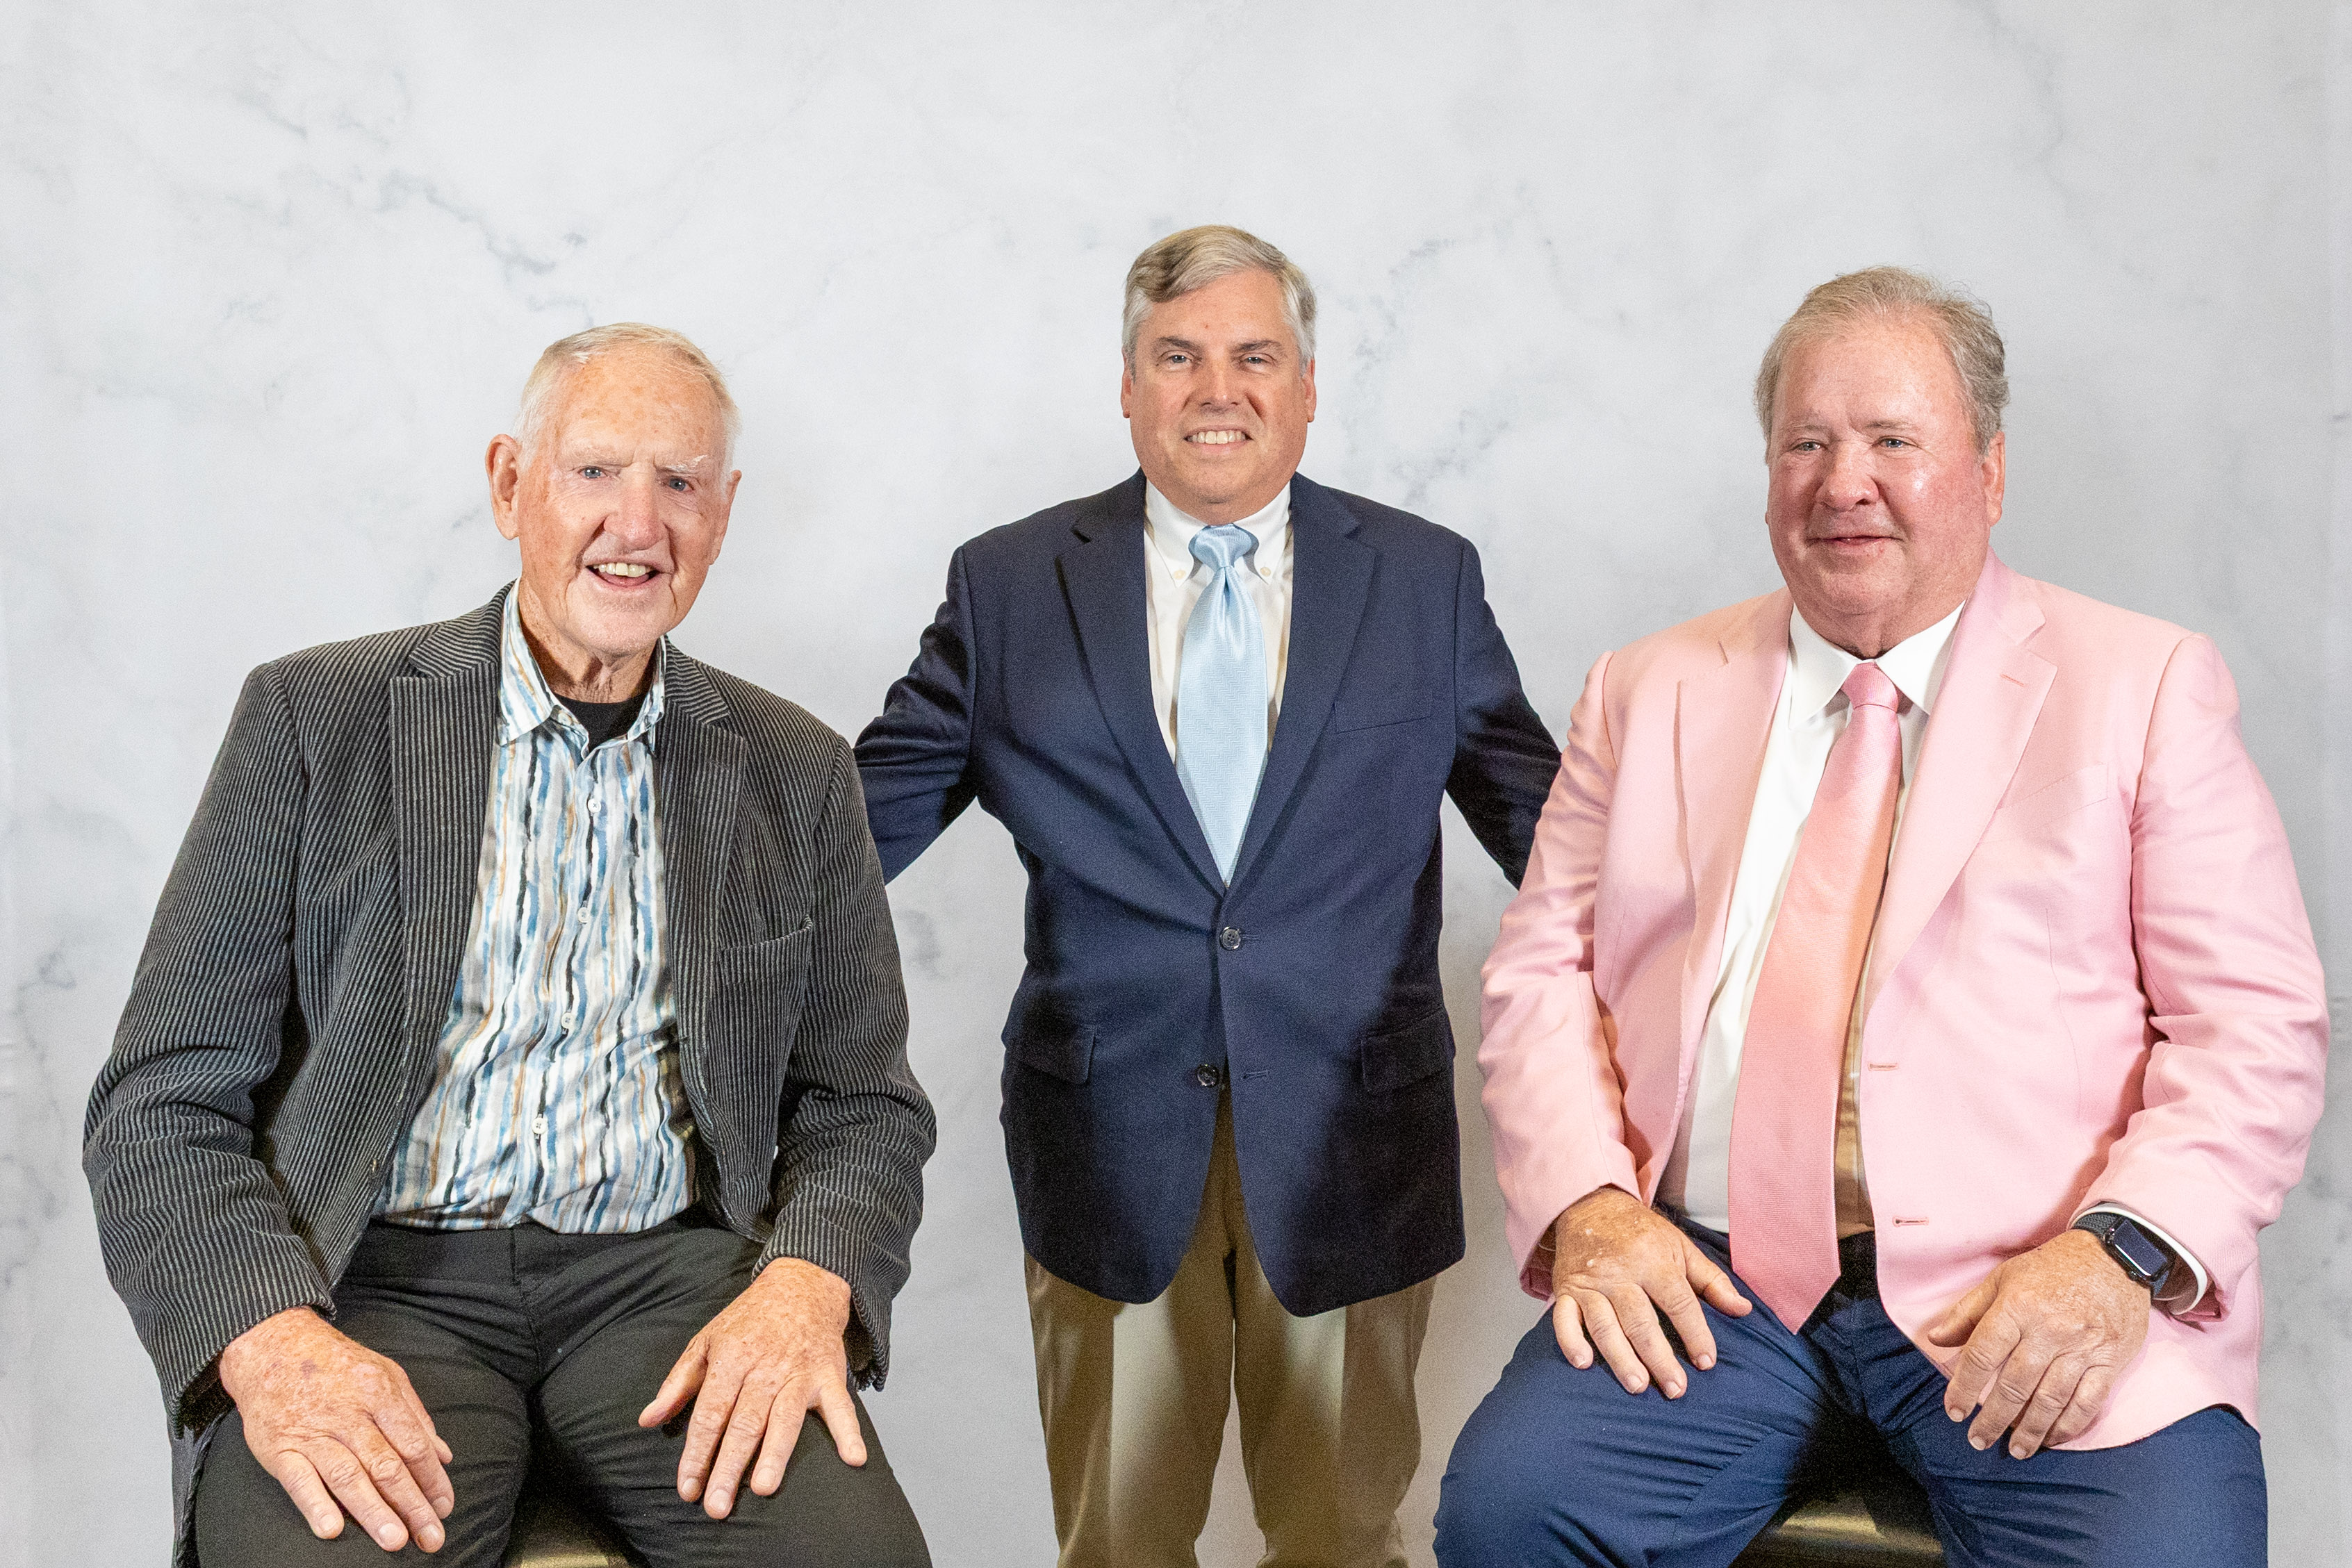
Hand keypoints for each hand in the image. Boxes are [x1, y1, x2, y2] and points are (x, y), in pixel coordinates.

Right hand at [217, 1307, 453, 1551]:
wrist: (273, 1346)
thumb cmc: (335, 1364)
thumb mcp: (386, 1373)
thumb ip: (416, 1415)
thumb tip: (443, 1455)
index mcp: (379, 1394)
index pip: (413, 1444)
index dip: (432, 1478)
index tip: (444, 1507)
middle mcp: (348, 1414)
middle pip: (386, 1465)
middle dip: (412, 1504)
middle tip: (431, 1537)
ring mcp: (312, 1432)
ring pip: (348, 1476)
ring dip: (373, 1511)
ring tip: (395, 1540)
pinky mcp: (280, 1448)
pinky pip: (299, 1480)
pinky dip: (316, 1505)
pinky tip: (332, 1529)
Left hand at [638, 1258, 863, 1517]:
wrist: (802, 1285)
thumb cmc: (749, 1319)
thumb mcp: (705, 1341)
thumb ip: (678, 1383)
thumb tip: (647, 1420)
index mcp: (730, 1359)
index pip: (709, 1414)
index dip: (697, 1453)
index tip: (687, 1489)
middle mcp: (765, 1369)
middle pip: (744, 1423)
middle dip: (729, 1467)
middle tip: (716, 1507)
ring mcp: (800, 1373)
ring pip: (785, 1418)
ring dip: (775, 1453)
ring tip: (763, 1488)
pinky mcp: (830, 1375)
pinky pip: (842, 1406)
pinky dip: (849, 1431)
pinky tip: (854, 1459)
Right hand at [1548, 1186, 1750, 1396]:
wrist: (1589, 1205)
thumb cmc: (1640, 1232)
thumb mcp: (1681, 1246)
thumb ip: (1712, 1281)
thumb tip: (1743, 1309)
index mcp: (1653, 1259)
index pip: (1678, 1302)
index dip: (1695, 1333)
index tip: (1706, 1362)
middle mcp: (1619, 1272)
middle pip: (1640, 1320)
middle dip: (1659, 1358)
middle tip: (1675, 1389)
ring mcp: (1590, 1283)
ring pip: (1604, 1325)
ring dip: (1620, 1357)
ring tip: (1638, 1385)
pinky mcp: (1565, 1290)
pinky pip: (1562, 1318)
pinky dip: (1570, 1341)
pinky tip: (1584, 1363)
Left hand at [1925, 1227, 2151, 1458]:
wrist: (2115, 1257)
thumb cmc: (2051, 1267)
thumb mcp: (2003, 1278)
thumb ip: (1968, 1312)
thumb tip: (1935, 1339)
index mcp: (2017, 1307)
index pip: (1982, 1355)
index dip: (1963, 1387)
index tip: (1953, 1412)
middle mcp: (2050, 1330)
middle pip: (2015, 1385)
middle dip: (1994, 1419)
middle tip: (1978, 1440)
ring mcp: (2083, 1348)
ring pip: (2051, 1400)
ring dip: (2030, 1431)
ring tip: (2015, 1450)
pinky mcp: (2110, 1360)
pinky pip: (2088, 1402)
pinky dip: (2069, 1425)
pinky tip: (2053, 1438)